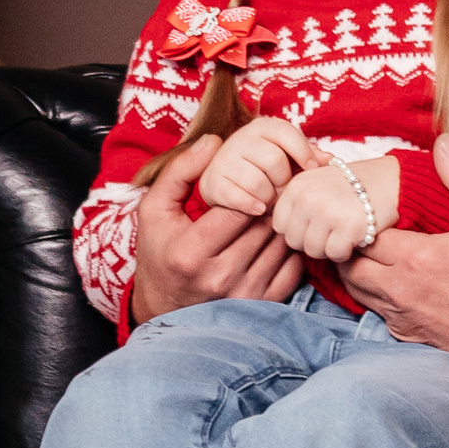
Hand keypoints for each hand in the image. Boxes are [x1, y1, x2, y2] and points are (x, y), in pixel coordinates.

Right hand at [129, 133, 308, 322]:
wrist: (164, 305)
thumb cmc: (159, 251)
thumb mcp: (155, 208)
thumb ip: (181, 171)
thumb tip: (214, 141)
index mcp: (191, 252)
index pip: (238, 209)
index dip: (249, 190)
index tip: (247, 187)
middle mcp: (219, 277)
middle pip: (263, 226)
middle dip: (269, 204)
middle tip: (269, 192)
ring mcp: (243, 295)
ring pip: (281, 245)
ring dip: (281, 224)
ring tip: (272, 213)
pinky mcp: (261, 305)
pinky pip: (293, 269)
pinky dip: (290, 249)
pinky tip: (276, 239)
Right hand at [197, 117, 316, 219]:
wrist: (225, 180)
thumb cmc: (265, 168)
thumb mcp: (287, 156)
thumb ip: (308, 155)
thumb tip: (329, 159)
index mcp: (262, 127)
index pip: (287, 133)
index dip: (303, 153)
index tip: (311, 170)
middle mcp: (241, 138)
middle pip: (275, 162)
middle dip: (284, 182)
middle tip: (284, 191)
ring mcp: (224, 159)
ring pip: (258, 183)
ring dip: (269, 198)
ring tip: (270, 200)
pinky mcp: (213, 181)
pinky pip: (239, 198)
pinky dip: (253, 206)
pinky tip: (258, 208)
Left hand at [271, 150, 403, 265]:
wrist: (390, 180)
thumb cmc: (351, 185)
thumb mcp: (317, 180)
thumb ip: (295, 199)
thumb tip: (275, 225)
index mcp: (297, 185)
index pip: (279, 225)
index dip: (297, 229)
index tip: (315, 224)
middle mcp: (308, 197)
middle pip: (294, 241)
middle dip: (312, 241)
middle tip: (332, 229)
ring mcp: (327, 212)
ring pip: (313, 251)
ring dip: (329, 247)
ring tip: (343, 231)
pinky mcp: (348, 226)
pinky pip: (335, 254)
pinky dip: (345, 251)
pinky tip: (354, 236)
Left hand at [341, 135, 448, 369]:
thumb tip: (445, 142)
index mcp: (414, 256)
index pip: (363, 230)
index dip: (361, 217)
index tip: (370, 207)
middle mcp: (397, 288)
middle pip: (348, 260)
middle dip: (350, 242)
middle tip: (360, 227)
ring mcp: (397, 314)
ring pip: (353, 287)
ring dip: (354, 267)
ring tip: (367, 250)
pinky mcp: (403, 334)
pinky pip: (370, 310)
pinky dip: (369, 294)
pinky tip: (385, 281)